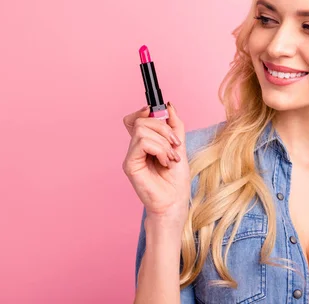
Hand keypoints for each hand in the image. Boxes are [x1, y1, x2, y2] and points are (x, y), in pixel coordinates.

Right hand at [122, 103, 189, 226]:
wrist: (175, 202)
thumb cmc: (176, 180)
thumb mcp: (179, 146)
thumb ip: (174, 126)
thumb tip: (168, 106)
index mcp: (145, 143)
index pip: (135, 119)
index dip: (143, 111)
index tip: (156, 111)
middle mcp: (135, 148)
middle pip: (140, 120)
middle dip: (162, 127)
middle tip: (175, 144)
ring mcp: (131, 156)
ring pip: (143, 130)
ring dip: (163, 142)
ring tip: (171, 158)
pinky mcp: (130, 165)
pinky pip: (143, 143)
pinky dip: (159, 149)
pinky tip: (165, 162)